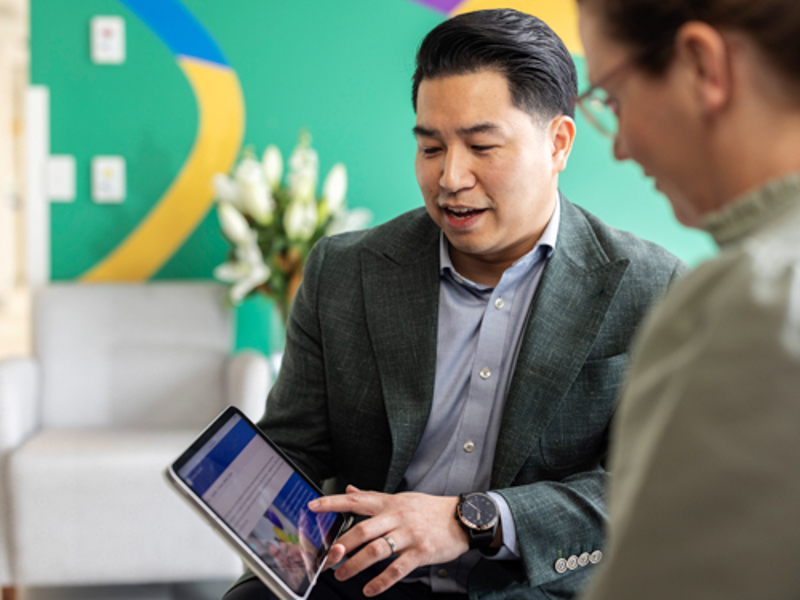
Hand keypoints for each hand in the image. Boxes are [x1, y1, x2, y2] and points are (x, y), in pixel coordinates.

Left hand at [307, 485, 468, 595]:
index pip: (356, 500)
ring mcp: (409, 535)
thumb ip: (373, 496)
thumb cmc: (429, 509)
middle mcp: (397, 517)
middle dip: (341, 546)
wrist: (463, 518)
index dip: (333, 503)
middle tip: (327, 559)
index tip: (312, 507)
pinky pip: (397, 569)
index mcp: (389, 503)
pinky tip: (369, 589)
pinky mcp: (421, 552)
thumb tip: (350, 488)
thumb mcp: (401, 498)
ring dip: (355, 565)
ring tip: (342, 575)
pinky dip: (381, 582)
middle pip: (362, 530)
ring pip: (376, 551)